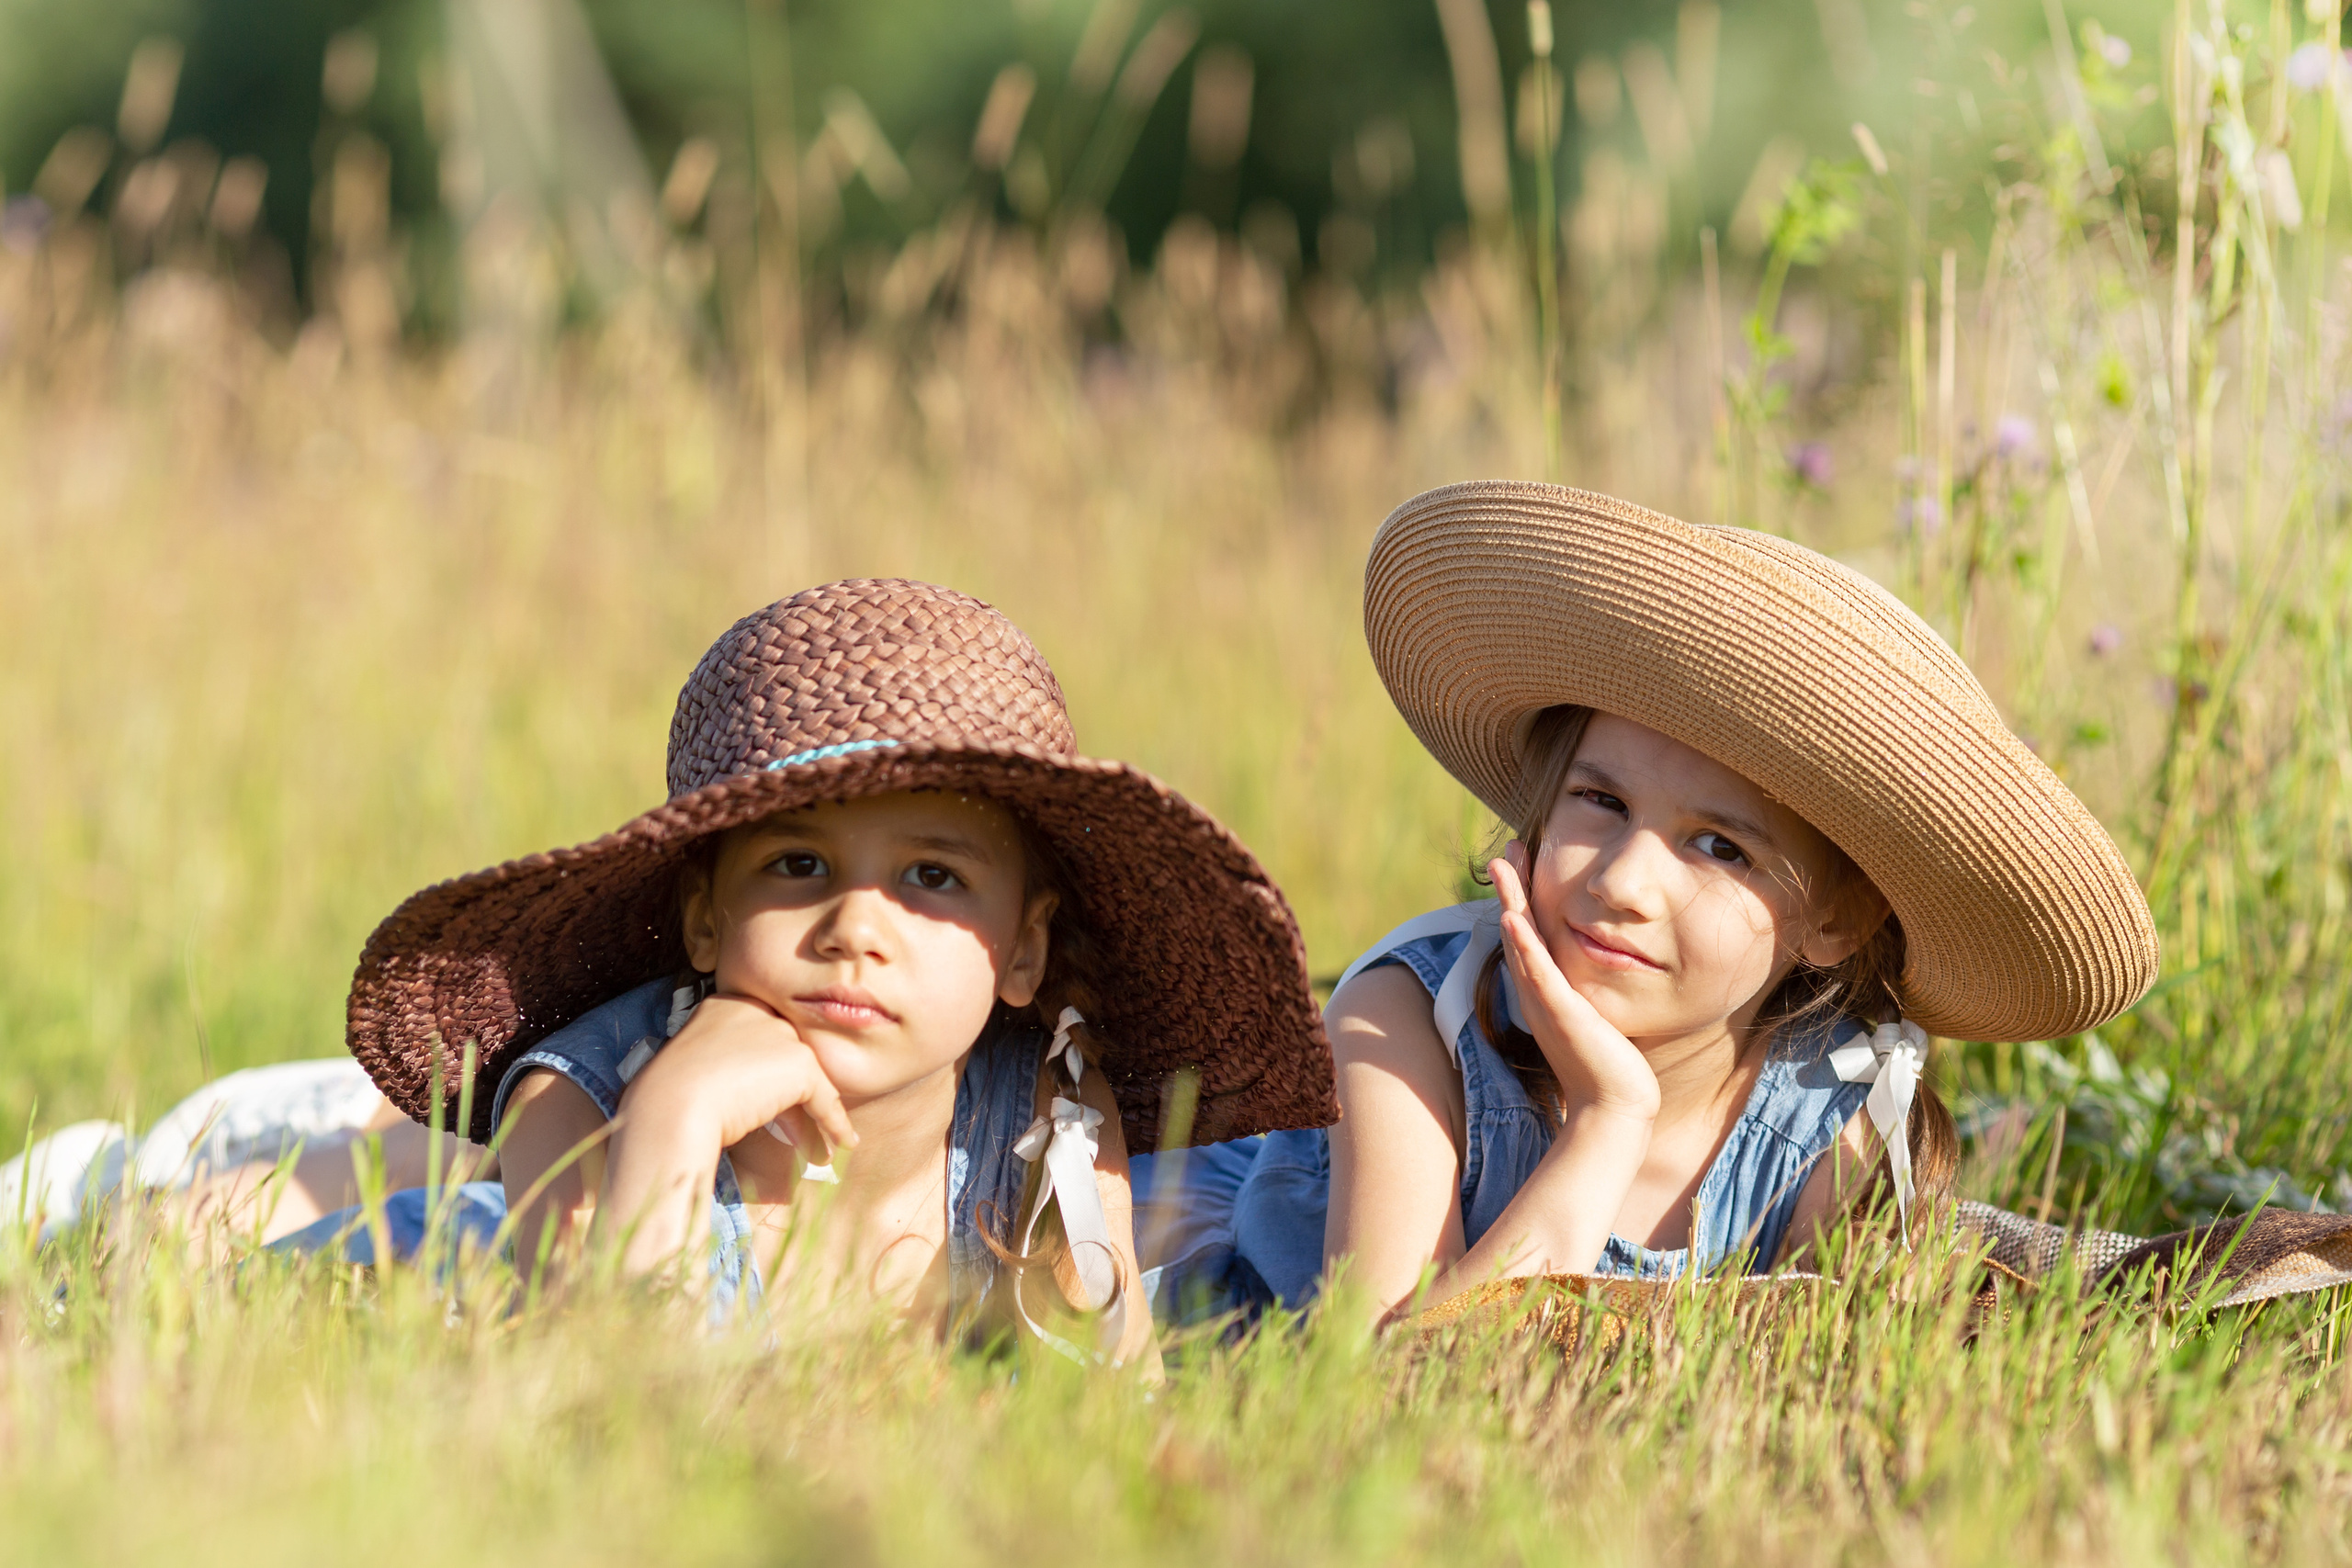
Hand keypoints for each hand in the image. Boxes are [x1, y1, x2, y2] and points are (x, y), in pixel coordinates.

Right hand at [623, 992, 858, 1164]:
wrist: (669, 1106)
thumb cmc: (667, 1099)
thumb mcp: (696, 1073)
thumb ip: (727, 1070)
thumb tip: (757, 1099)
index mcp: (725, 1006)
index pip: (759, 1037)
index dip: (766, 1076)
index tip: (772, 1107)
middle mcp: (756, 1009)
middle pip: (784, 1055)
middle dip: (792, 1096)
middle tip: (799, 1130)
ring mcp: (779, 1032)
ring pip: (805, 1077)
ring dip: (814, 1115)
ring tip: (819, 1148)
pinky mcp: (798, 1060)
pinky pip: (824, 1097)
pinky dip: (834, 1122)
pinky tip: (843, 1141)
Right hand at [1489, 845, 1661, 1123]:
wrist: (1614, 1106)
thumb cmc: (1608, 1066)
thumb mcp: (1595, 1017)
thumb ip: (1589, 993)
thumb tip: (1603, 969)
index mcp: (1545, 991)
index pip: (1529, 935)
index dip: (1522, 897)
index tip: (1522, 862)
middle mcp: (1537, 992)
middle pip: (1518, 929)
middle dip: (1512, 888)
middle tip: (1505, 851)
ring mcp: (1545, 1002)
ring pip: (1521, 942)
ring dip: (1510, 902)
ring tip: (1502, 867)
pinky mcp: (1560, 1013)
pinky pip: (1537, 971)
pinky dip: (1523, 944)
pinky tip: (1512, 917)